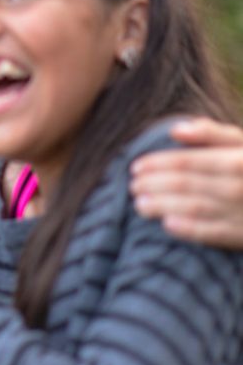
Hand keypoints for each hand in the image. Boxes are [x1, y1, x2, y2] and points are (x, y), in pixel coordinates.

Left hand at [131, 117, 242, 248]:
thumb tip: (175, 130)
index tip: (135, 167)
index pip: (187, 161)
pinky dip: (188, 229)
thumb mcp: (242, 144)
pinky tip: (167, 224)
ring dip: (162, 205)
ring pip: (194, 207)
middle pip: (186, 184)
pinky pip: (213, 233)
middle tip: (133, 186)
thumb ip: (210, 133)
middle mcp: (240, 185)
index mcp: (237, 160)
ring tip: (140, 204)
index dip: (157, 164)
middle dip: (154, 185)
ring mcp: (242, 212)